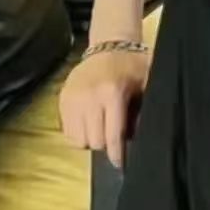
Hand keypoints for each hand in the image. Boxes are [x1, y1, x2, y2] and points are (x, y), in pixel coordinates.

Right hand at [59, 50, 149, 168]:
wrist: (109, 47)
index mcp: (112, 94)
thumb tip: (142, 138)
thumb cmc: (132, 66)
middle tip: (115, 137)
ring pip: (78, 140)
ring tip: (102, 128)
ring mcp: (72, 98)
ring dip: (91, 139)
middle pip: (95, 141)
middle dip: (106, 145)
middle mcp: (89, 97)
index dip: (117, 154)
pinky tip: (90, 123)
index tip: (120, 162)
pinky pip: (67, 131)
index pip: (112, 135)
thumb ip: (146, 111)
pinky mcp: (62, 99)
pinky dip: (78, 133)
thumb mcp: (148, 84)